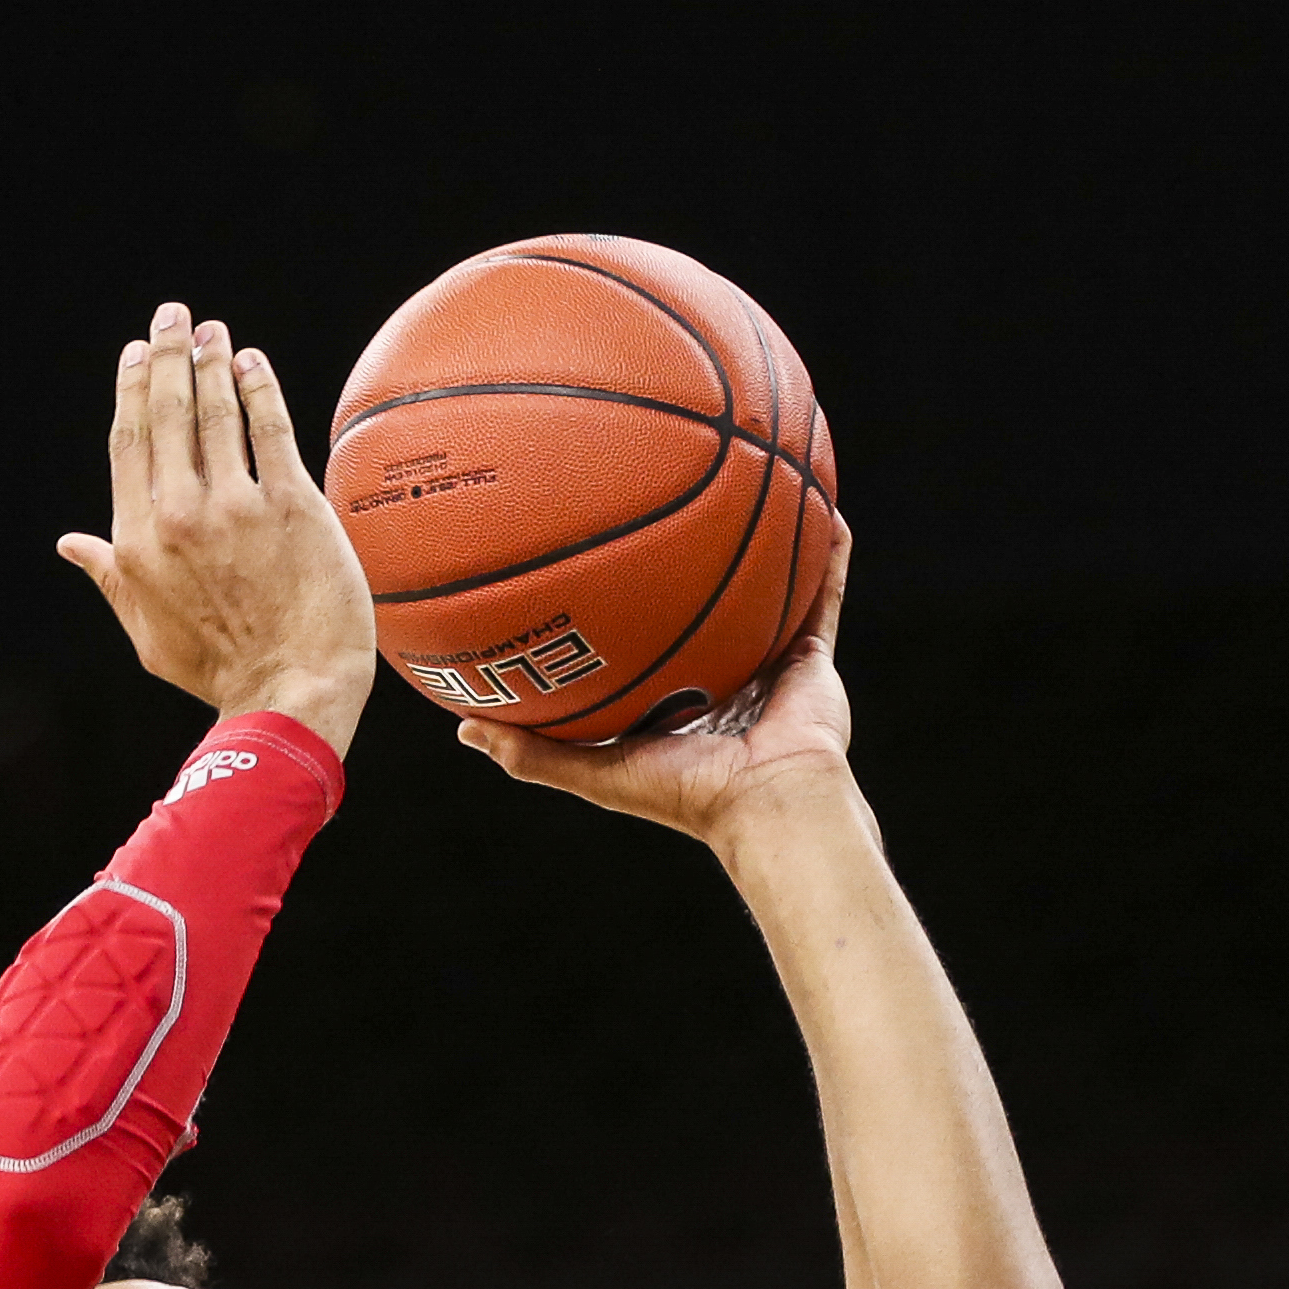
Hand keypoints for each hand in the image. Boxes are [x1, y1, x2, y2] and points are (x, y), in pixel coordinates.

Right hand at [57, 303, 377, 753]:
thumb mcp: (147, 632)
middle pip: (168, 413)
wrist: (290, 691)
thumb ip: (110, 578)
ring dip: (213, 361)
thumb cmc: (220, 671)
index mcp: (139, 540)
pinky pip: (270, 428)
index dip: (131, 389)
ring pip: (217, 412)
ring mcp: (237, 507)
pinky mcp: (291, 505)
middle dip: (170, 354)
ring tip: (215, 332)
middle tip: (175, 316)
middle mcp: (181, 514)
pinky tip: (253, 364)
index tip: (136, 353)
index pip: (129, 443)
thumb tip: (70, 544)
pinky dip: (259, 388)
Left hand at [459, 516, 859, 850]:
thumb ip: (532, 753)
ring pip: (764, 591)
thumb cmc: (685, 796)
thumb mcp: (595, 772)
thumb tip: (462, 728)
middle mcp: (721, 679)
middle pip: (699, 606)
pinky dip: (825, 553)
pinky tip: (820, 503)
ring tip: (750, 482)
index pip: (641, 646)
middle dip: (684, 562)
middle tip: (662, 504)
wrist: (768, 805)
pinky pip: (821, 593)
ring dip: (760, 544)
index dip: (618, 610)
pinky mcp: (814, 658)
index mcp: (673, 704)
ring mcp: (769, 666)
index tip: (588, 562)